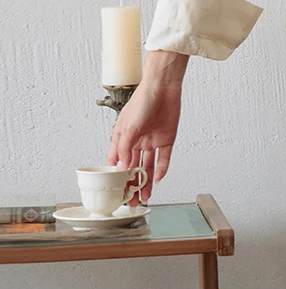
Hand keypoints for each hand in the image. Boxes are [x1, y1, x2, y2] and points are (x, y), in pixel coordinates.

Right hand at [106, 55, 185, 205]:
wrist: (163, 88)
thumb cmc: (142, 101)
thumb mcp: (128, 127)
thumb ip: (125, 148)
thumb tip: (122, 168)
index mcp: (123, 138)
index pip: (118, 161)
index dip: (116, 176)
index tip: (115, 191)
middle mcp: (137, 141)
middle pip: (133, 167)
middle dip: (131, 184)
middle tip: (130, 201)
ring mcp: (152, 141)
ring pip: (147, 166)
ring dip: (145, 181)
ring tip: (144, 196)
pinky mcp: (167, 139)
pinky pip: (163, 158)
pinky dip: (160, 169)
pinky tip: (157, 179)